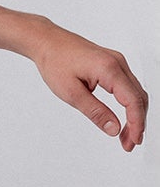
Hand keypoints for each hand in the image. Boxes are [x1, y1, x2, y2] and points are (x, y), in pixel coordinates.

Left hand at [30, 20, 146, 150]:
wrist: (47, 42)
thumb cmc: (55, 62)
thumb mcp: (72, 93)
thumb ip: (95, 112)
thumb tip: (114, 129)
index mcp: (109, 69)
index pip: (133, 101)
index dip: (136, 124)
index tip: (133, 141)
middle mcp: (118, 63)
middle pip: (139, 98)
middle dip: (137, 123)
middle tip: (129, 144)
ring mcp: (118, 62)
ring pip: (135, 93)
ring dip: (134, 115)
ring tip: (125, 137)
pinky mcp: (113, 64)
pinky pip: (128, 86)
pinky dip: (129, 104)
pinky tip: (123, 119)